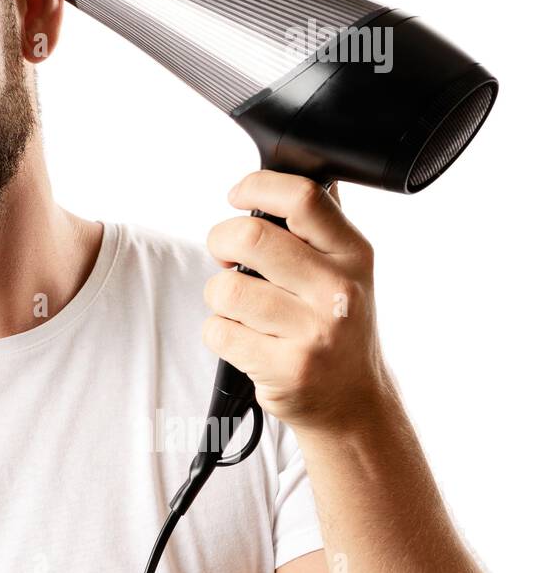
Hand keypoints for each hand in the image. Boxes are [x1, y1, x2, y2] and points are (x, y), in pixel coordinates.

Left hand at [202, 170, 394, 433]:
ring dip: (219, 297)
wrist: (353, 402)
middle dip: (220, 242)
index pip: (302, 197)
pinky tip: (247, 340)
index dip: (255, 186)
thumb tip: (293, 169)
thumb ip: (320, 223)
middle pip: (247, 236)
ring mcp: (314, 332)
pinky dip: (220, 333)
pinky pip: (218, 331)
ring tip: (243, 309)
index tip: (237, 196)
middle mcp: (339, 290)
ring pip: (225, 288)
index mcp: (353, 254)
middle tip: (227, 259)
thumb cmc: (336, 325)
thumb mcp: (346, 269)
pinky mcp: (286, 369)